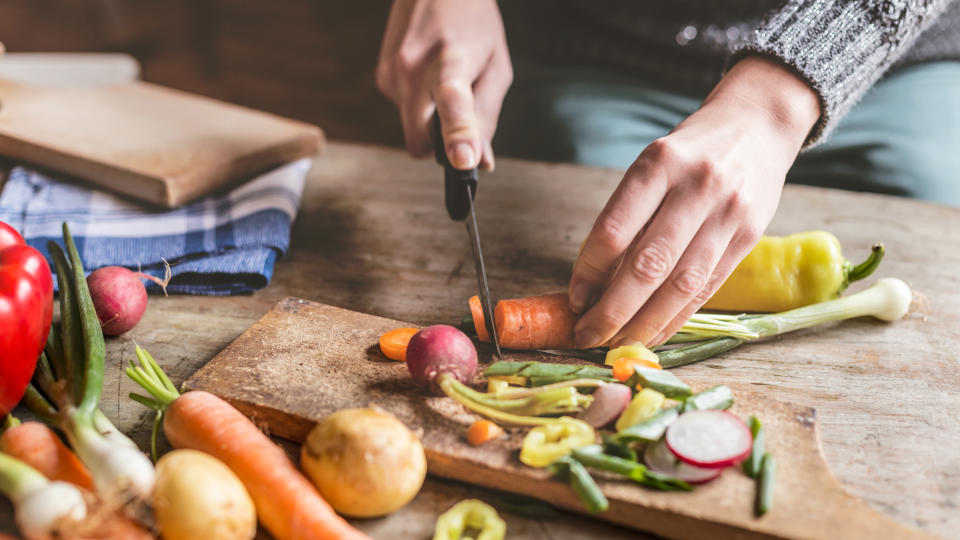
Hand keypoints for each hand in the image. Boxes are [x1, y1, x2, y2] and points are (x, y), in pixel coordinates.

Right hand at [376, 0, 511, 169]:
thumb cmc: (472, 24)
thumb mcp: (496, 67)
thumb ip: (487, 116)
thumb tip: (481, 162)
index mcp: (450, 59)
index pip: (452, 101)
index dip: (458, 134)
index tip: (463, 161)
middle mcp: (412, 67)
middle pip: (418, 141)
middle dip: (439, 146)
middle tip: (462, 127)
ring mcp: (391, 73)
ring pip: (412, 129)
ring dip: (432, 120)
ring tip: (447, 82)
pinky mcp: (382, 78)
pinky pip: (405, 113)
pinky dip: (421, 107)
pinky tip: (429, 77)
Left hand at [568, 56, 820, 347]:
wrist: (758, 125)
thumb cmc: (690, 152)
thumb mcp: (653, 164)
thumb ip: (628, 216)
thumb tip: (592, 283)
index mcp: (660, 163)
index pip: (614, 230)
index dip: (589, 272)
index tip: (574, 299)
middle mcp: (697, 186)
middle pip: (648, 265)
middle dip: (613, 310)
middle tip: (588, 335)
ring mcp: (728, 212)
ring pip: (681, 284)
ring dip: (644, 323)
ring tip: (617, 343)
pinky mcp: (750, 236)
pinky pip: (707, 288)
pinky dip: (676, 317)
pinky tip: (654, 333)